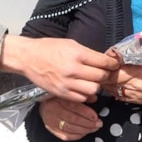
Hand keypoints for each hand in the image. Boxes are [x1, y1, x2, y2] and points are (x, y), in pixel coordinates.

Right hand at [0, 36, 118, 102]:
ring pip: (93, 90)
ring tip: (92, 80)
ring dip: (96, 85)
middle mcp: (73, 69)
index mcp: (76, 53)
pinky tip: (82, 87)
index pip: (103, 61)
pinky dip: (85, 94)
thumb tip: (102, 61)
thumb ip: (86, 53)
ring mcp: (67, 83)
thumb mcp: (70, 44)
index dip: (112, 63)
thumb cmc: (48, 48)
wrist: (28, 57)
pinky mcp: (61, 93)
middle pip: (100, 77)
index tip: (114, 64)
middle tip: (104, 72)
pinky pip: (81, 98)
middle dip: (105, 74)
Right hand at [39, 97, 101, 140]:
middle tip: (98, 124)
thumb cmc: (57, 99)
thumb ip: (81, 96)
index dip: (86, 112)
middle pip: (73, 118)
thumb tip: (94, 98)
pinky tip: (84, 133)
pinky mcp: (52, 130)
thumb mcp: (68, 94)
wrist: (43, 106)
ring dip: (84, 130)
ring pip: (70, 128)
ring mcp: (52, 121)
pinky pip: (66, 136)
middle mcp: (54, 110)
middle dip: (88, 123)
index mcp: (58, 99)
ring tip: (94, 128)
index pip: (73, 106)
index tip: (95, 116)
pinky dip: (77, 135)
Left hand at [103, 57, 141, 103]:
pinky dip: (113, 90)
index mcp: (139, 73)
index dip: (105, 68)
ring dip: (106, 83)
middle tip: (96, 69)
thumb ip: (127, 58)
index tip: (99, 63)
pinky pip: (119, 96)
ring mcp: (137, 96)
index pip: (115, 73)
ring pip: (113, 91)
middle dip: (103, 76)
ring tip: (102, 76)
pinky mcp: (137, 102)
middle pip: (112, 83)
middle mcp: (137, 87)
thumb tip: (111, 55)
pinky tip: (112, 84)